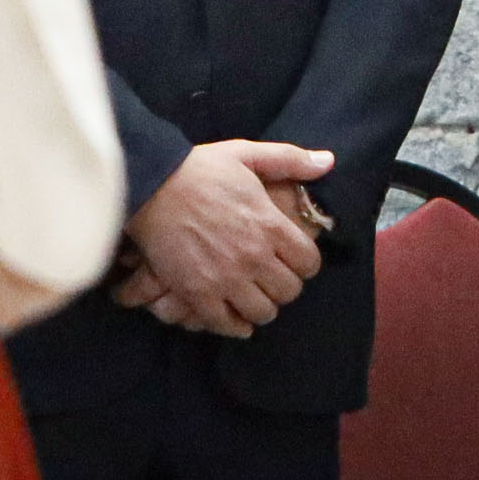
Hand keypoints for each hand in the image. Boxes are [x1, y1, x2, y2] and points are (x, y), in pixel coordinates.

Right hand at [117, 140, 335, 337]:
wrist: (150, 184)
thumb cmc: (198, 169)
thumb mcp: (246, 155)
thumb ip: (290, 159)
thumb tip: (328, 161)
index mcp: (270, 225)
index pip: (309, 263)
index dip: (304, 263)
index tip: (292, 259)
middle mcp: (253, 256)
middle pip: (289, 291)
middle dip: (283, 285)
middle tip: (270, 277)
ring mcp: (226, 278)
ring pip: (263, 312)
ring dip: (260, 305)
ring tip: (251, 295)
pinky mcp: (197, 293)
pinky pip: (227, 324)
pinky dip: (234, 325)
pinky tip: (233, 314)